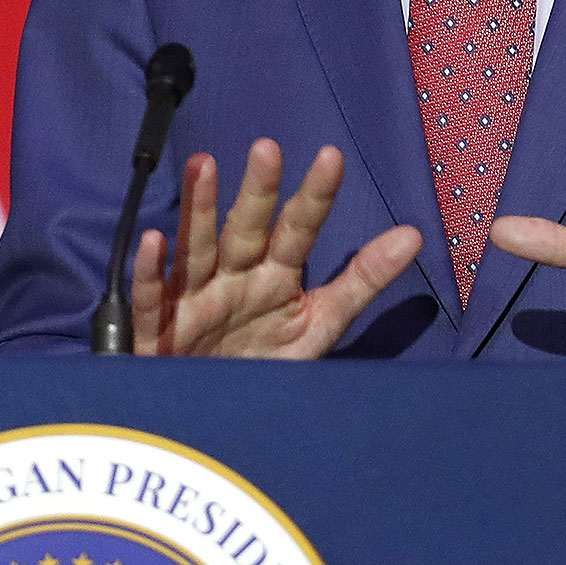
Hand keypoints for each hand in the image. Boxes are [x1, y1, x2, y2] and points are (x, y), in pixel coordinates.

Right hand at [130, 138, 421, 357]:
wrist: (210, 415)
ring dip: (198, 210)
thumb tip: (414, 234)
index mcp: (274, 276)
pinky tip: (155, 240)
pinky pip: (152, 296)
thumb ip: (361, 280)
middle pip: (247, 229)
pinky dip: (151, 270)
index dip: (315, 197)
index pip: (300, 229)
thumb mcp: (319, 324)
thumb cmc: (262, 361)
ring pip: (197, 248)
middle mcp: (234, 278)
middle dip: (257, 193)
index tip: (332, 157)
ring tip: (204, 166)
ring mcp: (194, 299)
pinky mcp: (158, 327)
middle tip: (267, 150)